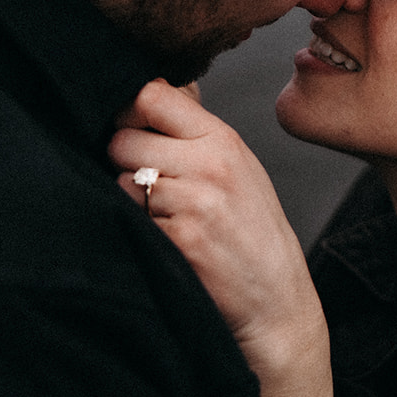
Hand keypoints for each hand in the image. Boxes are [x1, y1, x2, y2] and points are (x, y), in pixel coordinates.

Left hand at [111, 80, 332, 396]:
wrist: (276, 304)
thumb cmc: (250, 234)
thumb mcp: (236, 168)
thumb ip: (194, 131)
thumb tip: (145, 92)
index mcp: (223, 138)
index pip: (150, 94)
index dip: (128, 111)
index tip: (131, 130)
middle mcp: (210, 163)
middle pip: (122, 139)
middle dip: (124, 162)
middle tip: (149, 187)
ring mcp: (194, 202)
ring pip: (119, 180)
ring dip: (128, 200)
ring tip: (163, 219)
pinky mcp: (178, 241)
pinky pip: (129, 219)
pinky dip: (138, 232)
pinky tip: (166, 244)